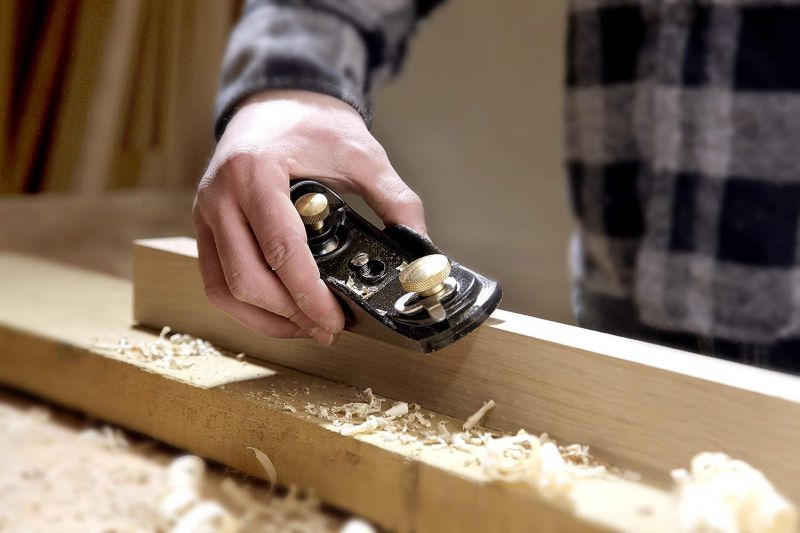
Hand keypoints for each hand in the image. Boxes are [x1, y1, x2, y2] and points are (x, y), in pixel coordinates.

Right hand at [193, 90, 426, 345]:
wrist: (276, 101)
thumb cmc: (312, 123)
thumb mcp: (363, 154)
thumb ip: (395, 199)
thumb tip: (422, 249)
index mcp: (255, 172)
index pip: (280, 249)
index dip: (308, 295)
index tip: (335, 320)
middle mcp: (220, 195)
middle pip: (246, 279)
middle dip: (290, 314)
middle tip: (327, 329)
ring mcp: (206, 213)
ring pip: (224, 289)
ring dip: (265, 319)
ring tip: (307, 328)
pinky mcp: (206, 226)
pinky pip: (217, 281)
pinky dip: (248, 307)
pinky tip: (282, 313)